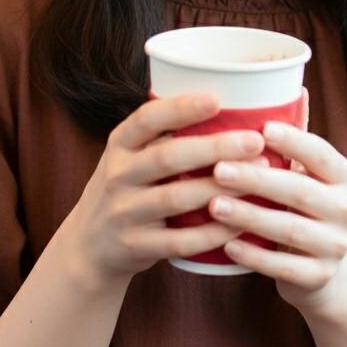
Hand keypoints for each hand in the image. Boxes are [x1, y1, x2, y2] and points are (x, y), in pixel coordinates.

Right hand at [66, 93, 267, 288]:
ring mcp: (124, 213)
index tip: (217, 99)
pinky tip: (240, 223)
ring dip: (219, 188)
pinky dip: (211, 233)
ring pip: (176, 199)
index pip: (146, 119)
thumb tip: (230, 103)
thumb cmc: (127, 187)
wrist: (88, 247)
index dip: (181, 108)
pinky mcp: (136, 247)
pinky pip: (179, 241)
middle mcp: (117, 175)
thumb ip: (164, 134)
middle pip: (167, 157)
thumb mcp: (131, 155)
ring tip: (258, 177)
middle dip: (214, 147)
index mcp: (120, 144)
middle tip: (255, 140)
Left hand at [206, 89, 346, 316]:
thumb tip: (291, 84)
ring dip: (249, 215)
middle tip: (218, 169)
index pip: (322, 153)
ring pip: (289, 228)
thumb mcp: (306, 173)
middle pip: (300, 191)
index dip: (294, 141)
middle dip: (257, 179)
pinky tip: (226, 245)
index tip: (261, 129)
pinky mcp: (319, 278)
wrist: (322, 272)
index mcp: (344, 176)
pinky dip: (253, 256)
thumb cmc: (302, 207)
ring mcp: (336, 246)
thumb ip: (296, 136)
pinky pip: (283, 266)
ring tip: (213, 204)